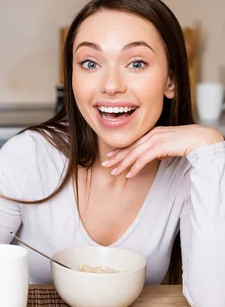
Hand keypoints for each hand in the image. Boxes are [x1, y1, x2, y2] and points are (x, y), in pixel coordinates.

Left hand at [102, 125, 223, 177]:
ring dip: (123, 164)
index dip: (121, 150)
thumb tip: (159, 156)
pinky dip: (135, 167)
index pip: (133, 142)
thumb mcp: (171, 145)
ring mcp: (155, 139)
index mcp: (153, 132)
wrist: (200, 138)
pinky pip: (144, 158)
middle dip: (117, 157)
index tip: (111, 156)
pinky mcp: (160, 146)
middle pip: (130, 147)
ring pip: (134, 153)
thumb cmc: (189, 142)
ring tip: (114, 172)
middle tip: (106, 165)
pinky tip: (130, 174)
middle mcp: (152, 134)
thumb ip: (163, 149)